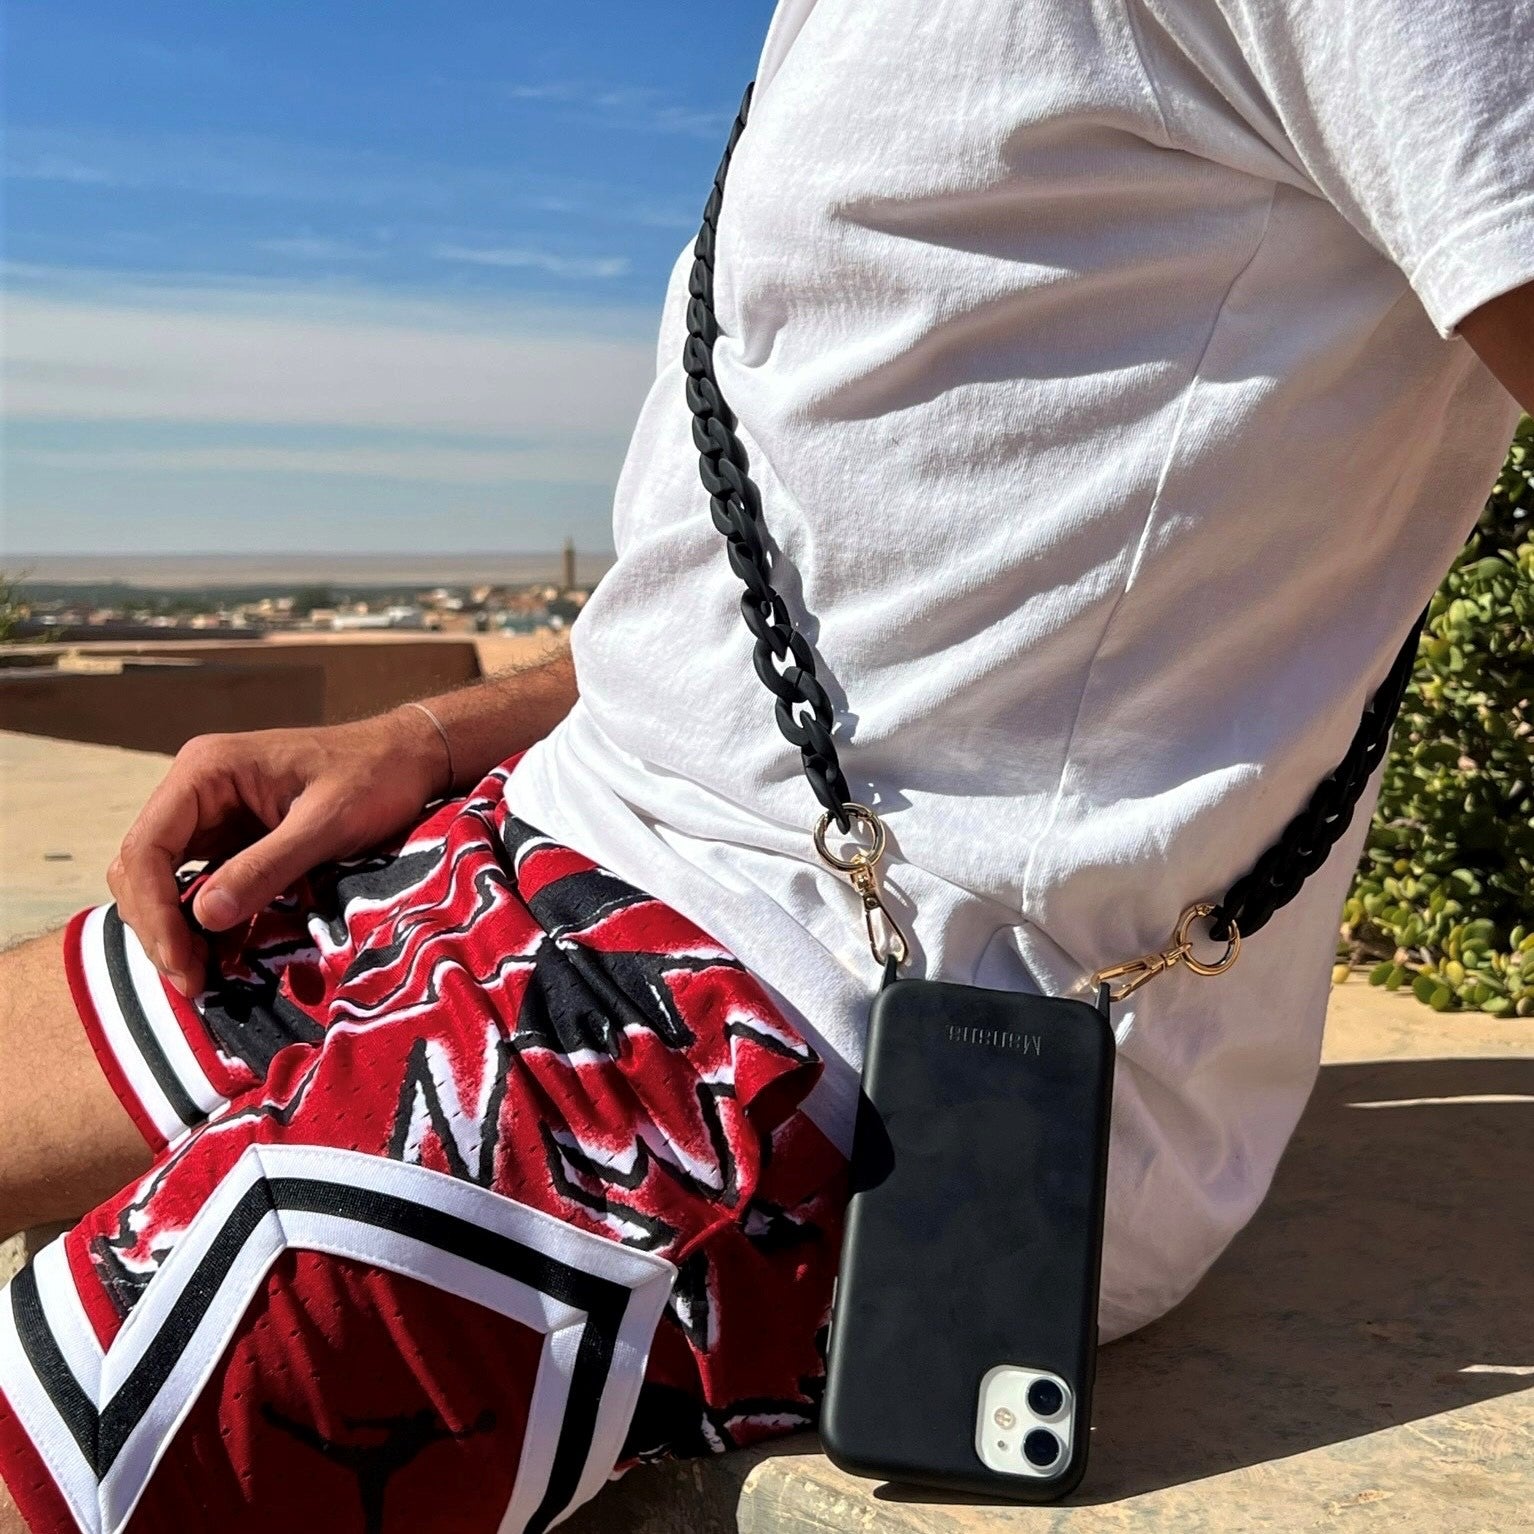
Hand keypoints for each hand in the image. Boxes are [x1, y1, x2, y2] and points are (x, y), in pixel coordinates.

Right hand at [108, 709, 446, 996]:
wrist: (410, 758)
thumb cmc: (375, 777)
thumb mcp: (326, 824)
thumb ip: (267, 866)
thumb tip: (204, 917)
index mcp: (206, 771)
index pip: (147, 847)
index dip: (154, 911)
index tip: (181, 961)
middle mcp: (198, 791)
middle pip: (144, 870)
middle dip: (160, 929)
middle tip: (192, 983)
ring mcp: (214, 816)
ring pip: (167, 883)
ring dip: (178, 931)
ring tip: (205, 980)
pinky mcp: (236, 840)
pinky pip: (204, 887)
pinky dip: (207, 924)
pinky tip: (224, 959)